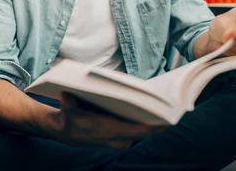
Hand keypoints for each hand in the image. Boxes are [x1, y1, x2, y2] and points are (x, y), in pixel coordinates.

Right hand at [51, 93, 165, 148]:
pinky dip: (144, 129)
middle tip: (170, 115)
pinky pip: (134, 136)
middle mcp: (112, 138)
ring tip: (165, 115)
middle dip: (155, 126)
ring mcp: (115, 141)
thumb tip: (65, 94)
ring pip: (139, 136)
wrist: (65, 132)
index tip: (162, 120)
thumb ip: (67, 101)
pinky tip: (153, 120)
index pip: (132, 131)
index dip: (148, 127)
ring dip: (152, 128)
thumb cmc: (69, 114)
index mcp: (104, 129)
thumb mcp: (67, 106)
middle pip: (141, 134)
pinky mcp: (117, 140)